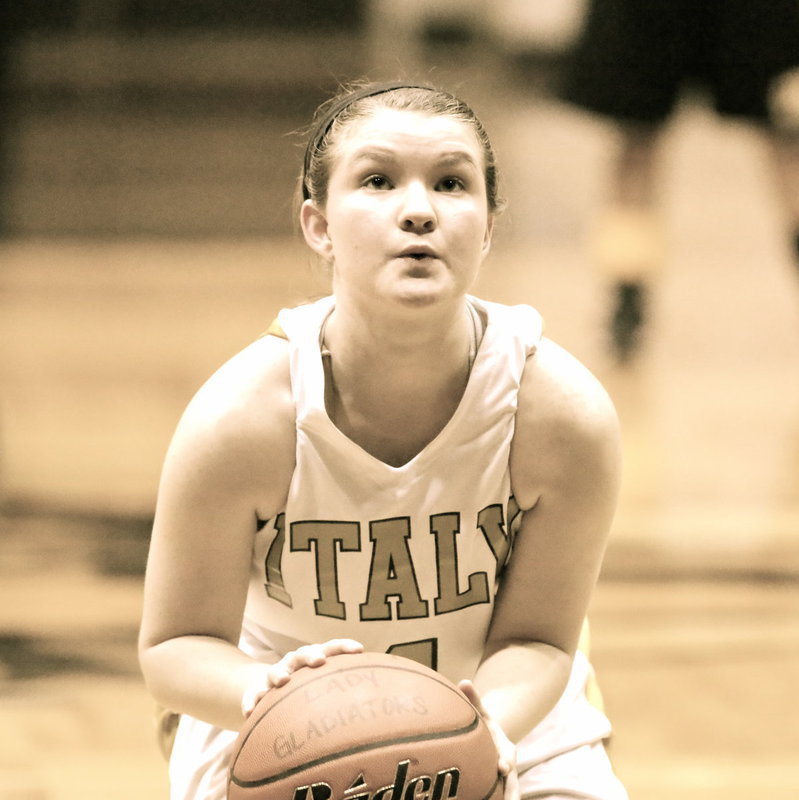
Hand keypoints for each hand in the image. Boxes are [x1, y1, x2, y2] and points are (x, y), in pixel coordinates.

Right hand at [241, 638, 362, 717]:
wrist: (267, 689)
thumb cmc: (305, 691)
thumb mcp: (322, 688)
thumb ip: (343, 693)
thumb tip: (378, 708)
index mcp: (314, 659)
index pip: (331, 647)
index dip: (344, 646)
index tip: (359, 649)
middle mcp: (295, 663)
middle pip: (303, 654)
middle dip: (311, 655)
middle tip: (319, 661)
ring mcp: (274, 675)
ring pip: (275, 670)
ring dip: (278, 674)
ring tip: (281, 681)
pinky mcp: (255, 690)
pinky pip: (251, 694)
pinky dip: (250, 701)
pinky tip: (249, 712)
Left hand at [459, 680, 518, 799]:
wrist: (494, 742)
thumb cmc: (485, 727)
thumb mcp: (482, 713)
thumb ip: (475, 699)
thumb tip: (463, 681)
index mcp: (505, 749)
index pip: (508, 757)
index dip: (505, 762)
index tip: (501, 767)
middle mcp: (508, 768)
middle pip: (512, 784)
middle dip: (511, 793)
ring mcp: (505, 783)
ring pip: (508, 795)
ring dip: (506, 799)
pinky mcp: (498, 792)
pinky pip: (499, 798)